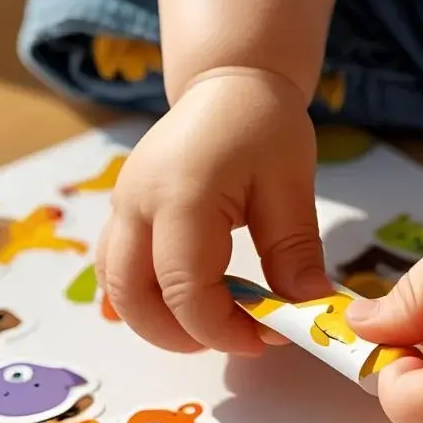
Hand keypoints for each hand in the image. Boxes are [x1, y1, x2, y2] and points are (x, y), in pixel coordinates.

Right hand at [97, 69, 331, 353]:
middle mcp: (138, 206)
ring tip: (212, 323)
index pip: (186, 292)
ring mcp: (122, 208)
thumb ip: (295, 253)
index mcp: (182, 198)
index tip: (266, 337)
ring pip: (116, 290)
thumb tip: (308, 309)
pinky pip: (114, 270)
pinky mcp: (123, 213)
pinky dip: (140, 299)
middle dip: (183, 336)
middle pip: (135, 300)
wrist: (229, 84)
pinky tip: (178, 309)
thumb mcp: (291, 187)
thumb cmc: (262, 125)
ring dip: (158, 322)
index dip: (223, 329)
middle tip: (236, 338)